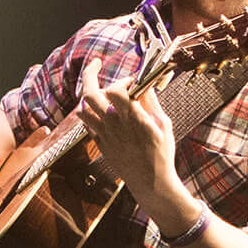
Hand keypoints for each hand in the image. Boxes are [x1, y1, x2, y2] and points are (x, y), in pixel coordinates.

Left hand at [78, 64, 179, 207]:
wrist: (150, 182)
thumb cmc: (161, 154)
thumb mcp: (164, 125)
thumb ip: (152, 103)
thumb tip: (145, 85)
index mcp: (133, 119)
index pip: (116, 90)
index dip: (123, 80)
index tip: (133, 81)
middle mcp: (114, 125)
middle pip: (90, 94)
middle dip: (90, 74)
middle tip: (96, 65)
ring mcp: (104, 135)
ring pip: (82, 108)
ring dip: (90, 95)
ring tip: (101, 91)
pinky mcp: (100, 143)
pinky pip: (86, 122)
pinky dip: (90, 112)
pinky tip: (100, 110)